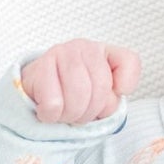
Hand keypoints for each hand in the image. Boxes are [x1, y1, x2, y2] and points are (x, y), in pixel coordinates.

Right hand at [19, 40, 141, 123]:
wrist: (34, 94)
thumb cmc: (70, 97)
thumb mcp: (99, 99)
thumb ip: (113, 98)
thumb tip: (116, 95)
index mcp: (104, 53)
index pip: (129, 62)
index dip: (124, 86)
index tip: (111, 96)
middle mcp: (85, 47)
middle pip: (102, 88)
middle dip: (91, 111)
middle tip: (79, 113)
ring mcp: (61, 52)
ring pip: (78, 96)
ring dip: (71, 115)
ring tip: (64, 112)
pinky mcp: (39, 66)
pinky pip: (54, 103)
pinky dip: (51, 116)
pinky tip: (48, 109)